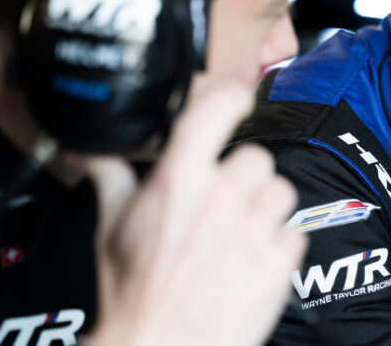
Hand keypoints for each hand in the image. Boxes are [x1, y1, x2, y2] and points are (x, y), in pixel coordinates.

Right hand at [82, 75, 303, 345]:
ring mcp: (254, 229)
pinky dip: (279, 244)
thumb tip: (95, 152)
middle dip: (244, 176)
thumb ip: (111, 179)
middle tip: (225, 201)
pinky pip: (295, 231)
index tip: (239, 96)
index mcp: (178, 181)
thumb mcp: (110, 230)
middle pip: (258, 156)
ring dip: (266, 207)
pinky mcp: (280, 261)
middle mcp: (221, 198)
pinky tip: (252, 259)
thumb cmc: (134, 294)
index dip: (234, 95)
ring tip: (240, 232)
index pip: (218, 110)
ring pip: (283, 190)